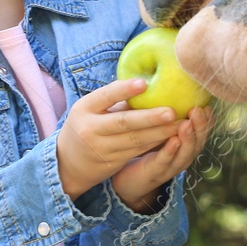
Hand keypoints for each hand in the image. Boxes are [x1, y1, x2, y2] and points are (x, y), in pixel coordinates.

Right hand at [56, 78, 184, 199]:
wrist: (67, 163)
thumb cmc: (85, 126)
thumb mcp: (89, 110)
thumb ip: (112, 100)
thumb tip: (146, 82)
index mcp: (85, 108)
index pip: (105, 96)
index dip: (124, 90)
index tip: (144, 83)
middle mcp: (91, 128)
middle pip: (123, 122)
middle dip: (150, 117)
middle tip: (171, 111)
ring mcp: (102, 147)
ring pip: (135, 140)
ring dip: (159, 133)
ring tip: (179, 125)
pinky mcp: (112, 161)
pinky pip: (137, 151)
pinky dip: (154, 144)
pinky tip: (169, 137)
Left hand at [111, 105, 214, 212]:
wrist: (127, 179)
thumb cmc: (143, 146)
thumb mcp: (156, 126)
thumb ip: (160, 108)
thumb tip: (159, 77)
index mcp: (185, 142)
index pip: (202, 129)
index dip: (206, 118)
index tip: (207, 102)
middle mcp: (183, 154)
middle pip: (198, 140)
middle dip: (200, 125)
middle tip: (198, 110)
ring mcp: (172, 165)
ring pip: (185, 152)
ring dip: (188, 138)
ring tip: (187, 123)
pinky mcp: (156, 173)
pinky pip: (165, 161)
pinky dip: (170, 151)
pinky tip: (173, 140)